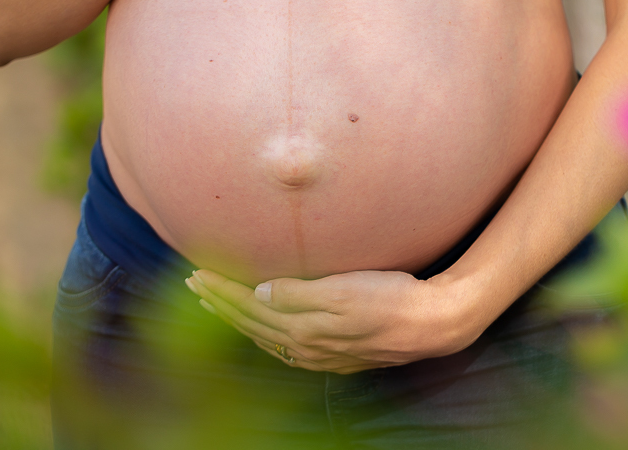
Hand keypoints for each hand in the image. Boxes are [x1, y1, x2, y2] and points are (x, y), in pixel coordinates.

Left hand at [185, 268, 476, 373]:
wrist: (432, 323)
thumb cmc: (392, 299)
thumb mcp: (344, 290)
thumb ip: (298, 294)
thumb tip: (257, 293)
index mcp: (302, 329)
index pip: (248, 307)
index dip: (221, 290)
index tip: (198, 273)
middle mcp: (305, 347)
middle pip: (251, 325)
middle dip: (220, 305)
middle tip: (195, 285)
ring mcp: (321, 355)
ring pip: (266, 338)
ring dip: (238, 321)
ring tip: (218, 306)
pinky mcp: (336, 355)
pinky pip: (285, 347)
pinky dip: (264, 334)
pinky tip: (265, 329)